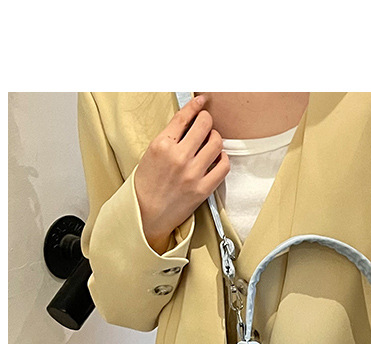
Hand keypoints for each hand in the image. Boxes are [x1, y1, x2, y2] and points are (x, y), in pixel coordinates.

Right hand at [134, 94, 229, 251]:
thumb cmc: (146, 185)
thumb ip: (169, 138)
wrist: (146, 215)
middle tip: (206, 123)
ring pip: (216, 142)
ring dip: (215, 138)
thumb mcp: (150, 154)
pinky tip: (217, 158)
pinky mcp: (203, 189)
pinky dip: (223, 158)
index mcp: (161, 145)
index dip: (195, 106)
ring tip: (210, 141)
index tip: (201, 101)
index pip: (184, 117)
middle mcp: (178, 157)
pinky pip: (223, 166)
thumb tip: (189, 123)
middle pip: (204, 125)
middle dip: (207, 120)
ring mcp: (192, 174)